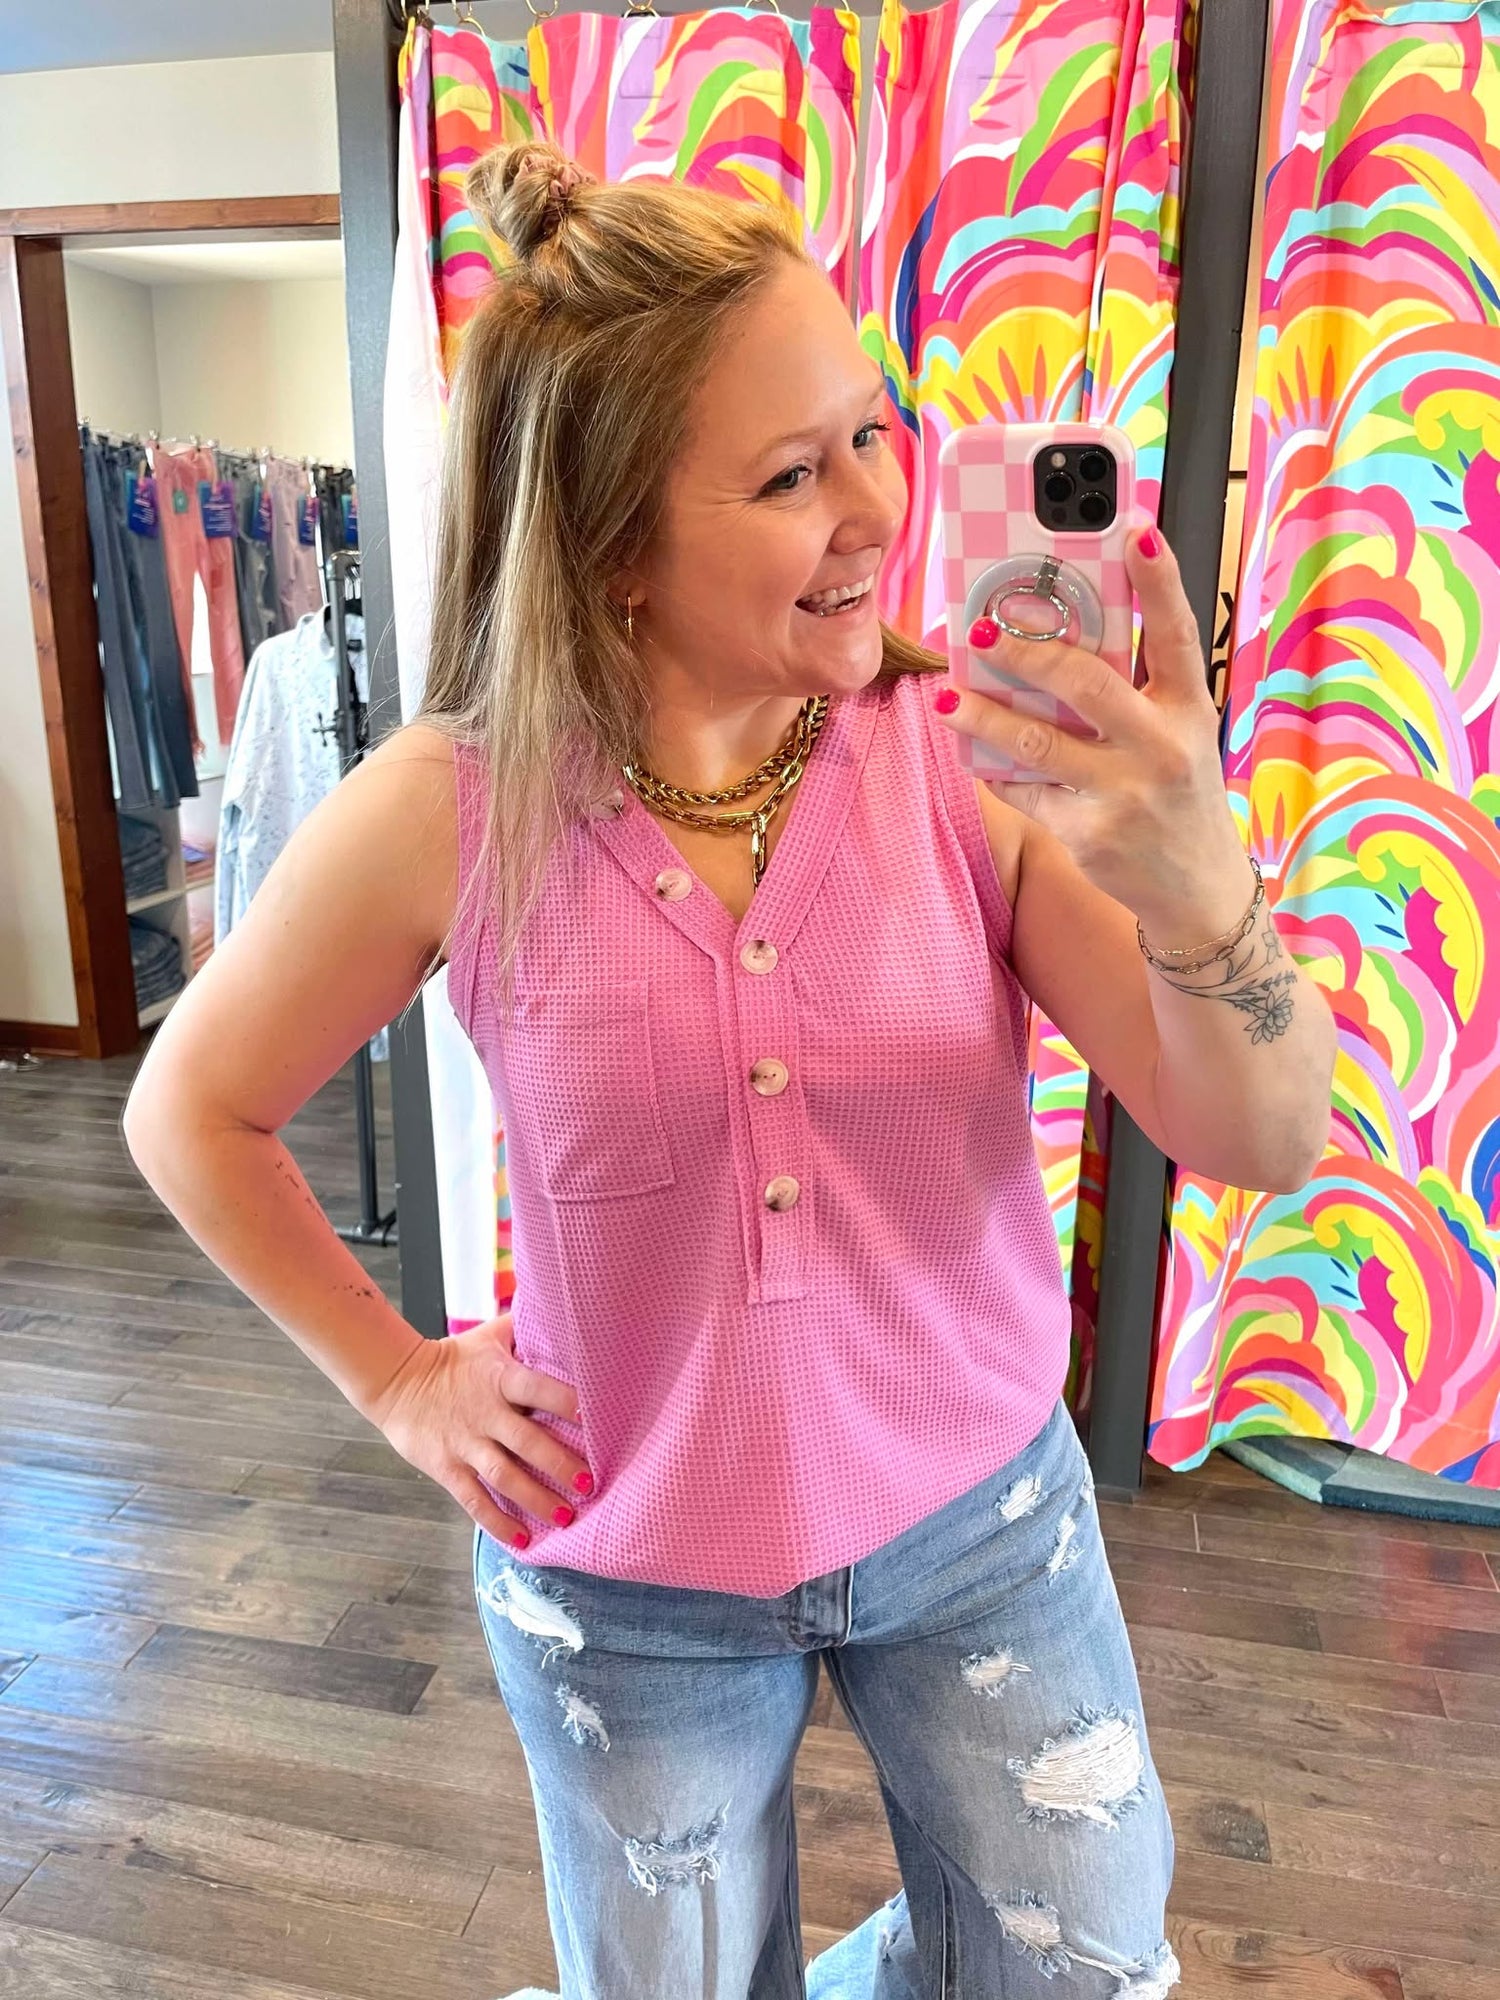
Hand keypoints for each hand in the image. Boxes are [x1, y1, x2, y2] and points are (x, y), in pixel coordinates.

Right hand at [368, 1312, 591, 1548]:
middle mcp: (485, 1413)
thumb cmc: (455, 1358)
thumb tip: (563, 1303)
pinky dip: (497, 1522)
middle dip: (558, 1464)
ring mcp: (464, 1444)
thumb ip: (524, 1327)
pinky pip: (474, 1500)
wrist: (397, 1381)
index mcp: (499, 1378)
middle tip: (589, 1484)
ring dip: (535, 1499)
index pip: (537, 1388)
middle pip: (526, 1442)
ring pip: (503, 1476)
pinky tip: (523, 1539)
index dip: (563, 1400)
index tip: (595, 1416)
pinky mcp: (446, 1467)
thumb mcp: (489, 1336)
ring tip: (564, 1517)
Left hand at [934, 526, 1253, 945]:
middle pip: (1087, 683)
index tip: (1134, 523)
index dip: (1158, 577)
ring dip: (984, 716)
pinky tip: (974, 753)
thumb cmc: (1174, 792)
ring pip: (1037, 743)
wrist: (1196, 890)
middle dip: (1027, 651)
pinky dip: (994, 770)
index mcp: (1189, 707)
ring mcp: (1125, 793)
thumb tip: (1053, 632)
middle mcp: (1163, 746)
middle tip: (980, 629)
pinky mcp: (1088, 834)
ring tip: (949, 697)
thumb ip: (1132, 688)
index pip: (1176, 631)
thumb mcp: (1176, 733)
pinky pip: (1024, 791)